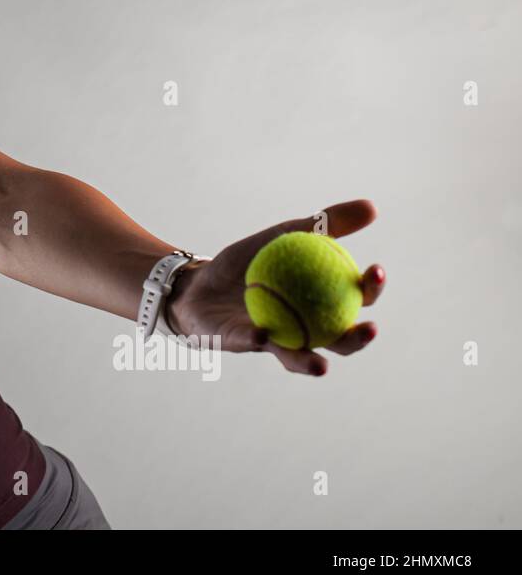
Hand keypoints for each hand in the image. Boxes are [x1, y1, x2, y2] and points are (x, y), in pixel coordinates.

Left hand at [164, 199, 385, 376]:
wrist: (199, 282)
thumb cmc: (248, 262)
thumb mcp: (284, 235)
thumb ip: (324, 223)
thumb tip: (372, 207)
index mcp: (320, 304)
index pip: (356, 300)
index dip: (371, 289)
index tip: (375, 270)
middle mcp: (305, 330)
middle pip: (340, 340)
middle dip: (359, 339)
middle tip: (370, 328)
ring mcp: (277, 341)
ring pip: (300, 356)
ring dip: (310, 363)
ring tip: (321, 366)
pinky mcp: (243, 344)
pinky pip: (252, 344)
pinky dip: (257, 339)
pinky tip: (262, 333)